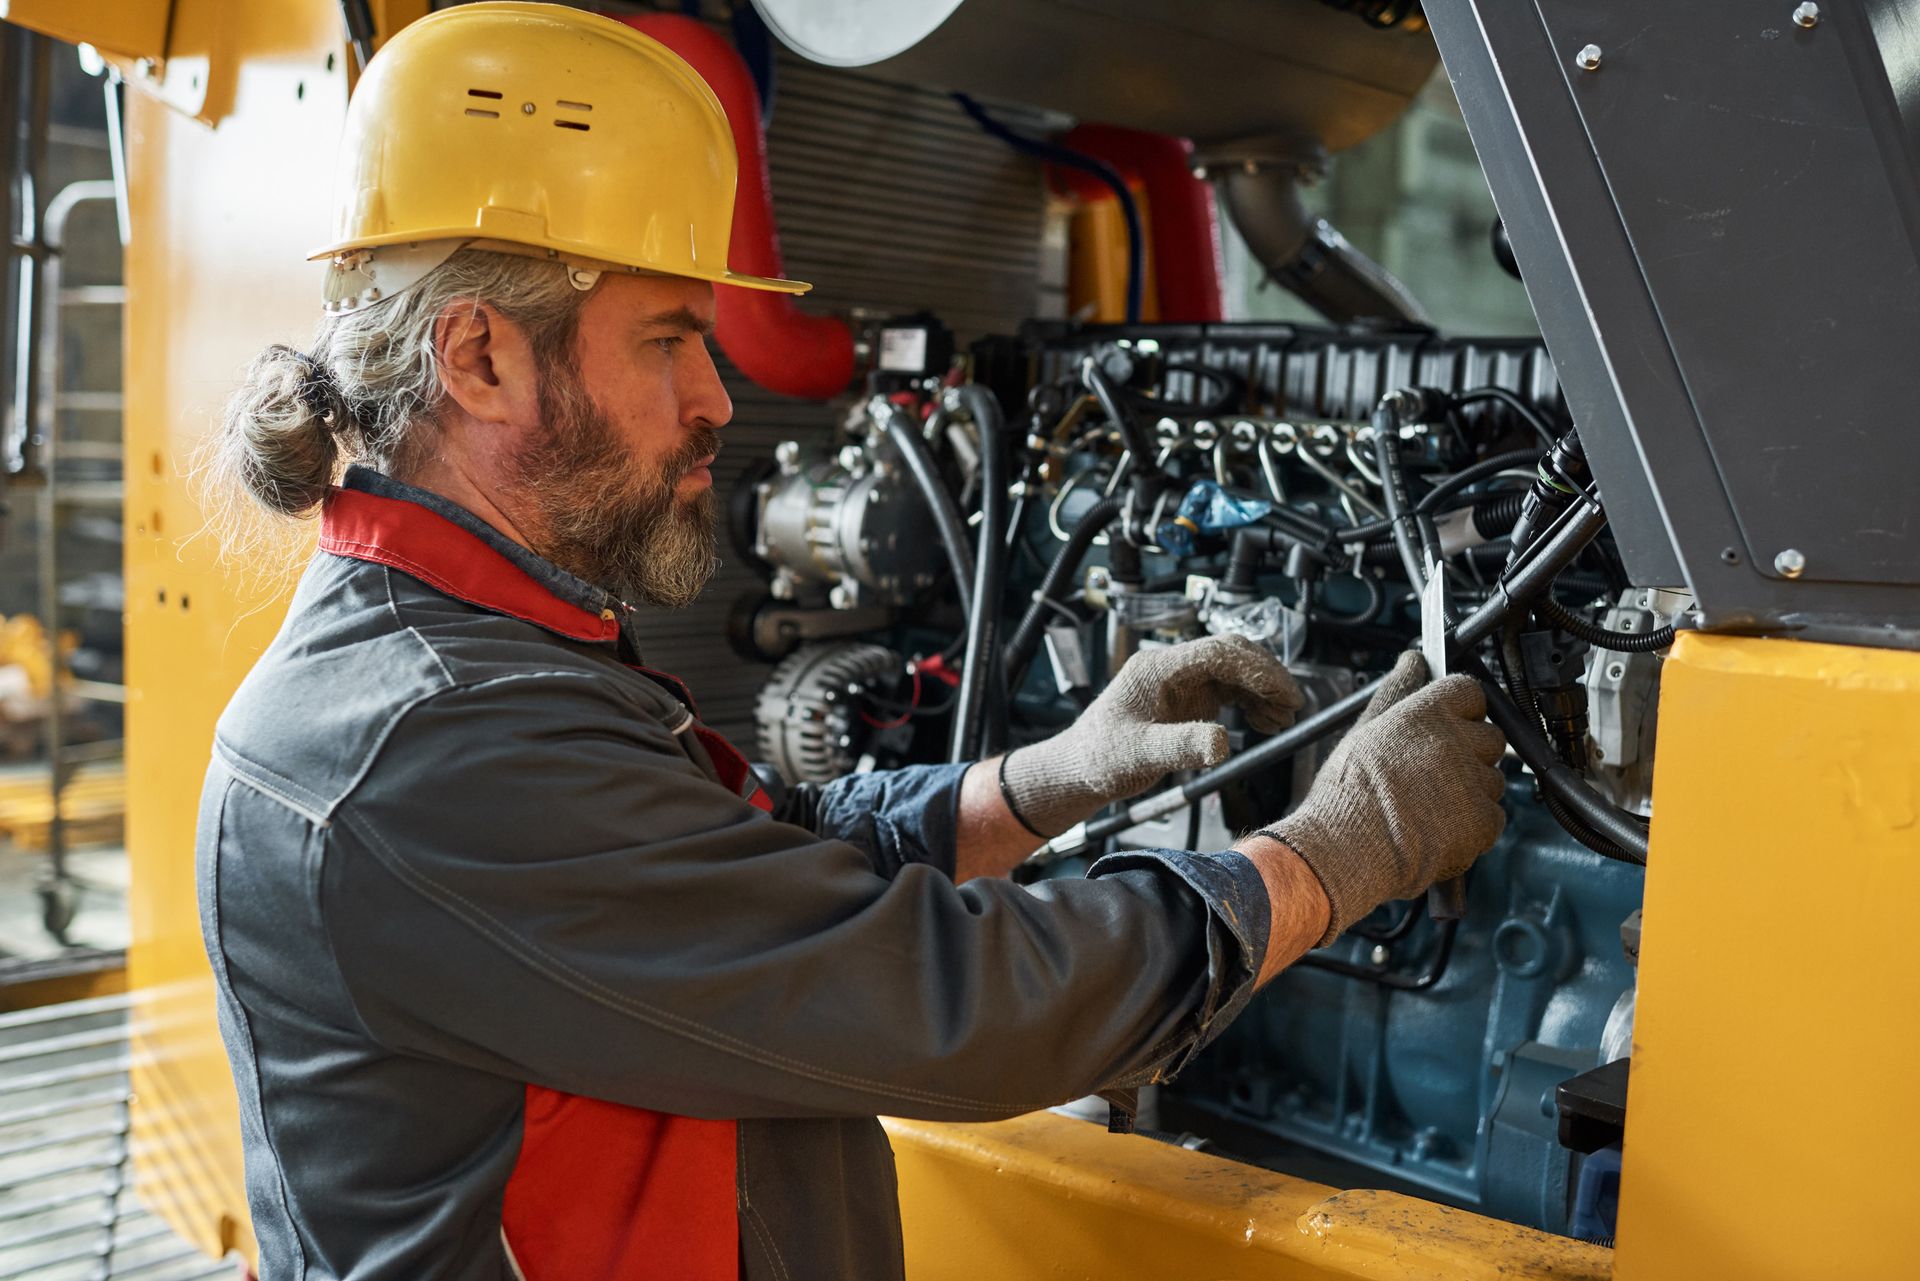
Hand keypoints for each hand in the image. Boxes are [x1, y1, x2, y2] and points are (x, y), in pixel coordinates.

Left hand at [999, 634, 1302, 836]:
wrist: (1080, 767)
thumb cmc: (1100, 757)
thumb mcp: (1139, 755)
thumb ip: (1180, 747)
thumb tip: (1222, 743)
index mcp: (1157, 668)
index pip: (1216, 653)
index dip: (1255, 669)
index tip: (1283, 691)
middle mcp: (1172, 668)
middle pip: (1231, 655)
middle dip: (1266, 677)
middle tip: (1293, 705)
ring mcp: (1181, 682)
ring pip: (1234, 672)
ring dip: (1263, 691)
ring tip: (1284, 719)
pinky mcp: (1188, 698)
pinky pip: (1229, 691)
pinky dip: (1252, 703)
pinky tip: (1266, 723)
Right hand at [1265, 651, 1507, 946]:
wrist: (1348, 849)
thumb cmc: (1347, 794)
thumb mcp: (1365, 730)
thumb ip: (1397, 691)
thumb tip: (1413, 661)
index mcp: (1427, 713)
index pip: (1470, 691)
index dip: (1462, 709)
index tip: (1451, 722)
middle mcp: (1456, 740)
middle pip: (1489, 736)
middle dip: (1470, 751)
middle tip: (1437, 771)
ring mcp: (1474, 780)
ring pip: (1493, 778)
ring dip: (1472, 789)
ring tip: (1432, 805)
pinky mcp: (1484, 819)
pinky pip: (1494, 815)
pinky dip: (1474, 824)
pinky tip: (1441, 827)